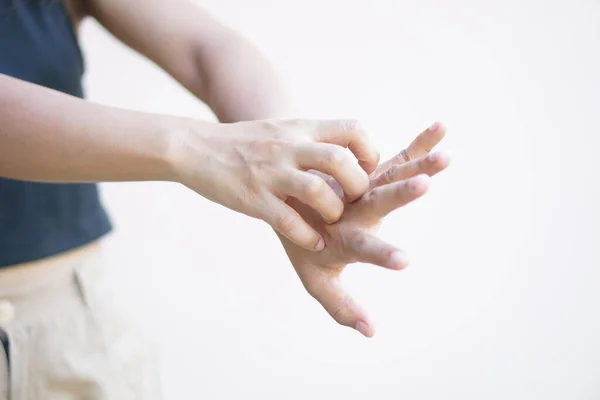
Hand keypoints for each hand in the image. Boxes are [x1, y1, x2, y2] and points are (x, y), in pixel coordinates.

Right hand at [174, 118, 378, 251]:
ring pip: (317, 192)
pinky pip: (288, 221)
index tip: (365, 172)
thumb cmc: (243, 143)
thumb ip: (311, 141)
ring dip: (333, 212)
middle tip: (353, 202)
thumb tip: (346, 158)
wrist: (193, 146)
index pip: (352, 130)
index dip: (369, 152)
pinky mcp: (252, 198)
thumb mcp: (281, 130)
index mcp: (299, 129)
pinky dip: (308, 236)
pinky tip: (315, 242)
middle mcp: (288, 148)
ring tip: (331, 222)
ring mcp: (270, 173)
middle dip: (356, 187)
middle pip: (339, 161)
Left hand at [279, 122, 448, 336]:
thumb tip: (371, 333)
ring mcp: (362, 187)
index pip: (362, 247)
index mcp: (340, 236)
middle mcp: (352, 208)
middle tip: (425, 184)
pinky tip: (441, 128)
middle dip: (402, 194)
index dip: (380, 254)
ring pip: (391, 175)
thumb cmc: (305, 245)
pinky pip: (397, 157)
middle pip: (378, 201)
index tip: (404, 261)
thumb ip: (341, 304)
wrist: (284, 196)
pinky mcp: (370, 172)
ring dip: (418, 164)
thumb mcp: (317, 278)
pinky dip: (418, 144)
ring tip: (446, 154)